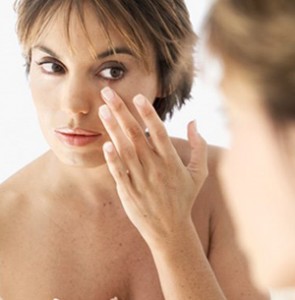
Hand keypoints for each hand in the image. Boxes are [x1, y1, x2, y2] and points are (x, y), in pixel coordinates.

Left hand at [98, 87, 207, 245]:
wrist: (170, 229)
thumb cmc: (184, 198)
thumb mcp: (199, 173)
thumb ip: (199, 146)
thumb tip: (194, 122)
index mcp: (171, 161)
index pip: (158, 131)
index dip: (148, 113)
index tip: (137, 96)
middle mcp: (155, 167)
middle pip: (136, 134)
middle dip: (121, 111)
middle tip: (108, 92)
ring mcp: (141, 180)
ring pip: (124, 149)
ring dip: (112, 129)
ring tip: (102, 110)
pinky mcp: (129, 192)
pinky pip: (119, 172)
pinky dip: (112, 159)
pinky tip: (105, 144)